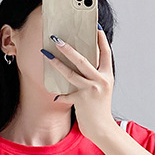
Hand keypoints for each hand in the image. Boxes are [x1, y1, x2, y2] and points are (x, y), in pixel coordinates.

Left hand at [43, 26, 114, 141]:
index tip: (94, 26)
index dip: (100, 39)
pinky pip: (65, 94)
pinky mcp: (81, 100)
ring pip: (70, 73)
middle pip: (83, 59)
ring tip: (46, 54)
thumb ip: (95, 75)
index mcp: (108, 75)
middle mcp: (101, 81)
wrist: (102, 128)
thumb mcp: (102, 89)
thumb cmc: (99, 108)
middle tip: (56, 38)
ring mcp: (91, 90)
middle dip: (68, 48)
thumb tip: (81, 60)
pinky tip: (53, 94)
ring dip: (56, 63)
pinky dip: (59, 95)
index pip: (105, 52)